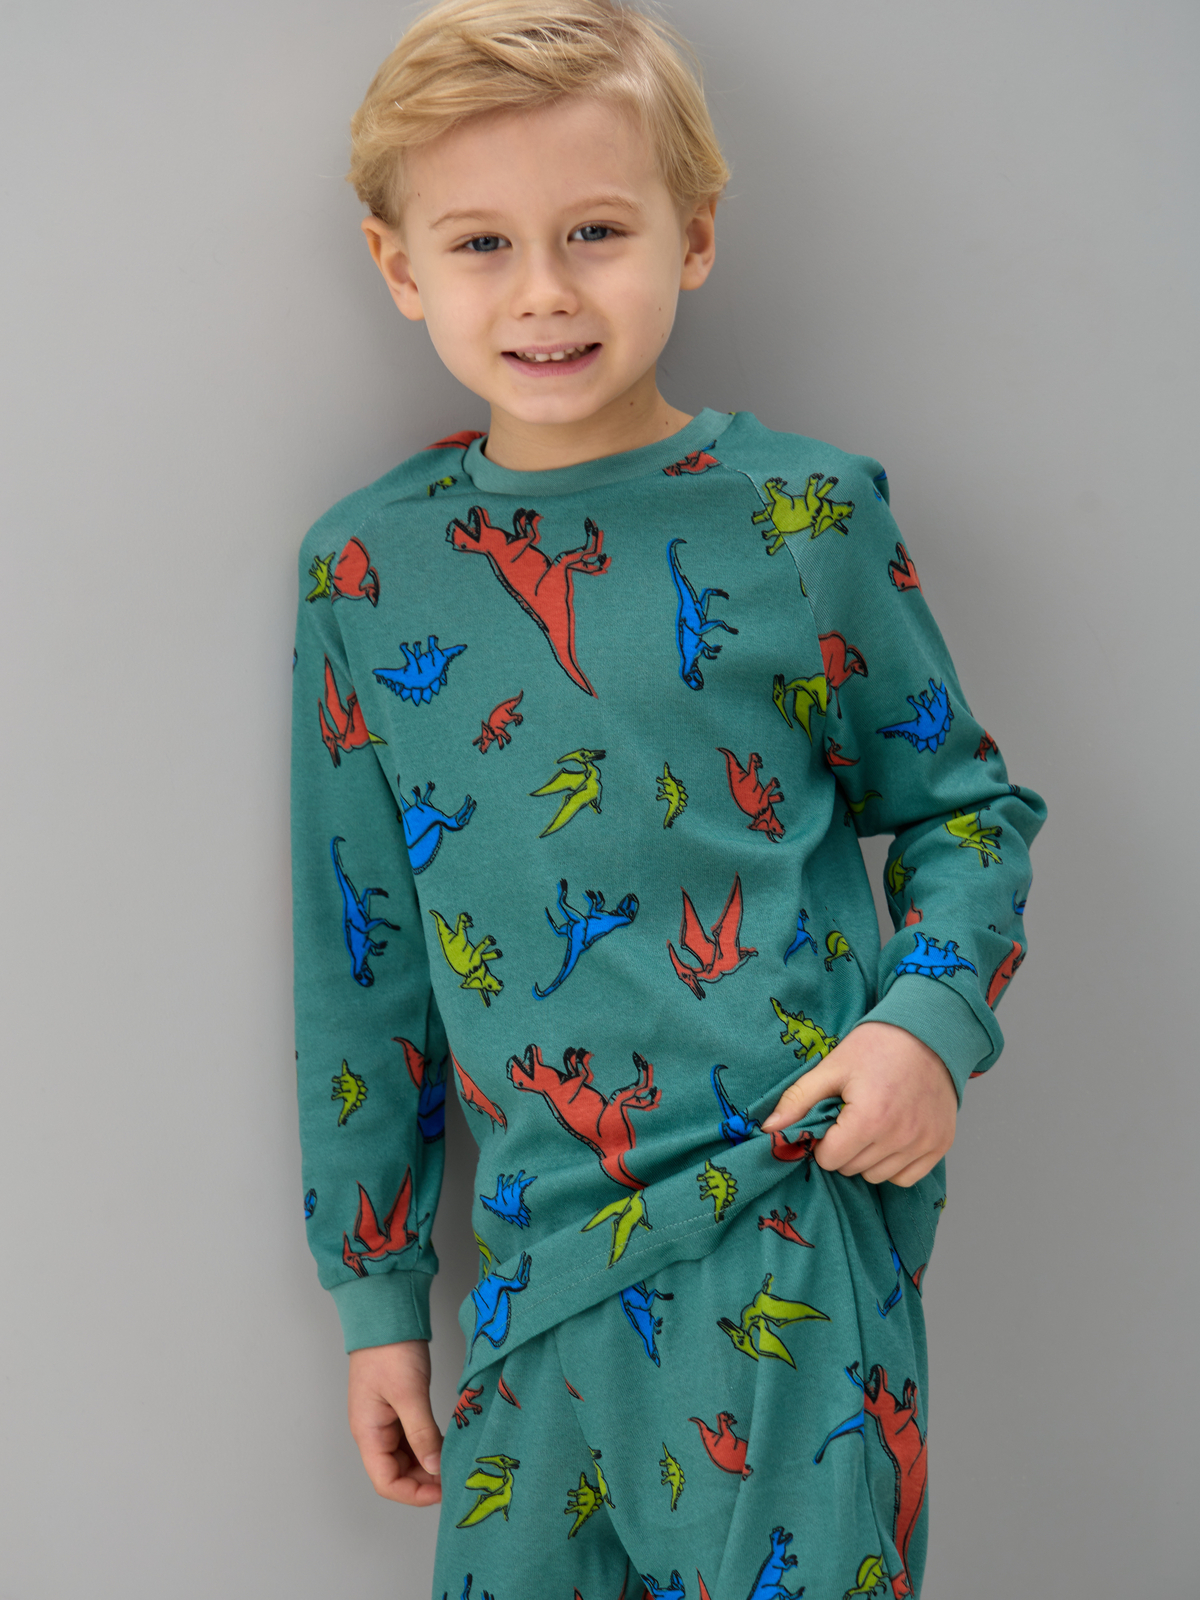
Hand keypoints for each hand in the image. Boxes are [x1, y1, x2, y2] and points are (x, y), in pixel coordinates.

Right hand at [347, 1339, 442, 1504]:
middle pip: (396, 1473)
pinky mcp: (397, 1408)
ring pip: (406, 1457)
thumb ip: (422, 1435)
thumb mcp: (409, 1395)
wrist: (386, 1313)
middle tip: (454, 1476)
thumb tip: (436, 1469)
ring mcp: (385, 1420)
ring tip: (454, 1462)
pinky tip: (447, 1444)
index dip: (414, 1494)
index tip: (443, 1491)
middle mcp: (373, 1432)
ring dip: (427, 1464)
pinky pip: (411, 1438)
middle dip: (424, 1480)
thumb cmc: (391, 1350)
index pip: (386, 1482)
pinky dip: (428, 1445)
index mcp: (368, 1433)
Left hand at [761, 1021, 956, 1186]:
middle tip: (852, 1116)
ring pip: (878, 1176)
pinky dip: (894, 1163)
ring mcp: (923, 1144)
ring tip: (873, 1122)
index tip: (831, 1118)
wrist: (928, 1032)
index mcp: (870, 1119)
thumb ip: (797, 1100)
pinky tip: (892, 1135)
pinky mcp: (940, 1145)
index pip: (829, 1159)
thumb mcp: (832, 1067)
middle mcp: (900, 1137)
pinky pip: (907, 1177)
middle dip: (844, 1147)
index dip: (823, 1140)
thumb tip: (769, 1130)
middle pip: (852, 1169)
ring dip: (868, 1157)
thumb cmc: (877, 1046)